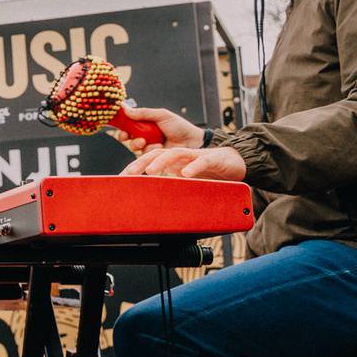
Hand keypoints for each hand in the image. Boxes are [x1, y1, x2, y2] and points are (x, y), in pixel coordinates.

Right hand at [108, 106, 202, 154]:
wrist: (193, 142)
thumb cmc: (180, 127)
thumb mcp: (162, 115)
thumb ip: (144, 113)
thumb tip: (125, 108)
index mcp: (146, 122)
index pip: (128, 123)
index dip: (122, 125)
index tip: (120, 126)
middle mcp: (145, 134)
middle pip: (127, 136)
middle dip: (126, 136)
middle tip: (130, 136)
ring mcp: (149, 145)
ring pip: (134, 146)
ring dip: (138, 143)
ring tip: (146, 141)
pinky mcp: (153, 157)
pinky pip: (144, 154)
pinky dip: (149, 150)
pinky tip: (159, 146)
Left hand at [120, 142, 247, 180]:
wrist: (235, 163)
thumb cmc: (208, 172)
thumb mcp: (186, 181)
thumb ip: (172, 187)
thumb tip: (154, 203)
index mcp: (173, 160)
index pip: (150, 160)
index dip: (135, 167)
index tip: (120, 179)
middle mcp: (181, 156)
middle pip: (157, 153)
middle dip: (141, 162)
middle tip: (128, 174)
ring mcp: (196, 156)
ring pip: (175, 154)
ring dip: (162, 162)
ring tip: (151, 171)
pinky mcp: (212, 159)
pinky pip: (201, 161)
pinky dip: (193, 167)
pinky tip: (185, 174)